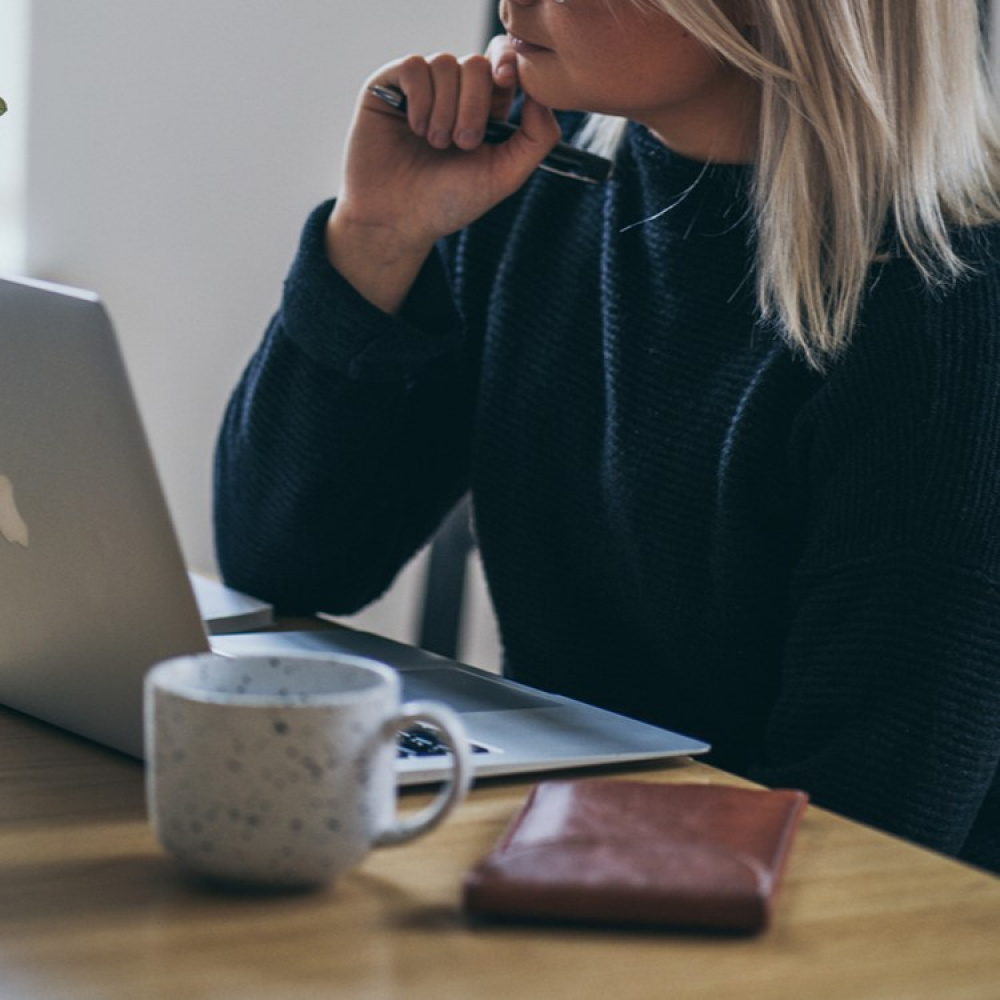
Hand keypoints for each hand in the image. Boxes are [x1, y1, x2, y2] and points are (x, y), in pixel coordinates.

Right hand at [326, 40, 560, 312]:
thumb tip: (543, 94)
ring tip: (435, 145)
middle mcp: (453, 92)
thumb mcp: (504, 176)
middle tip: (462, 145)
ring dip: (445, 110)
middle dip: (474, 107)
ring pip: (445, 63)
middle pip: (477, 64)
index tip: (506, 83)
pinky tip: (414, 129)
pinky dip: (420, 99)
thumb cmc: (449, 203)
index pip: (503, 64)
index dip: (508, 64)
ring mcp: (421, 86)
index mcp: (484, 108)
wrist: (396, 220)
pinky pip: (414, 66)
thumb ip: (536, 139)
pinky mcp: (388, 84)